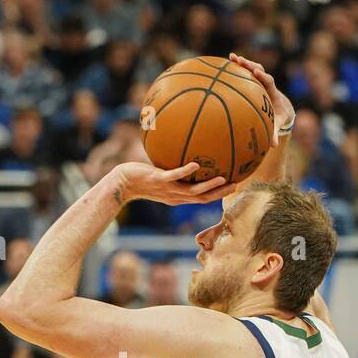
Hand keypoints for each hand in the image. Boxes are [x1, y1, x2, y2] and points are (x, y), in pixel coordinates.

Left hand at [111, 162, 234, 205]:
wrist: (122, 183)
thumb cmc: (141, 178)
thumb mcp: (161, 177)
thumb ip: (174, 172)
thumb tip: (186, 158)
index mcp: (178, 197)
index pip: (203, 199)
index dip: (218, 195)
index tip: (233, 187)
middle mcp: (175, 196)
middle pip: (203, 198)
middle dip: (219, 193)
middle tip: (235, 185)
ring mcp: (167, 189)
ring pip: (192, 191)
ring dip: (208, 186)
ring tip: (223, 178)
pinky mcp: (158, 180)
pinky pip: (174, 176)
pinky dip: (186, 171)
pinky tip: (196, 164)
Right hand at [228, 52, 294, 136]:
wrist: (281, 105)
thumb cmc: (276, 115)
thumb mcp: (276, 123)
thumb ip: (274, 132)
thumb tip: (274, 145)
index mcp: (272, 91)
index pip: (269, 81)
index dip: (263, 76)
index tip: (257, 73)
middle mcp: (266, 82)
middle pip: (259, 70)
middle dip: (250, 65)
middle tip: (241, 61)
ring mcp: (259, 78)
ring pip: (251, 67)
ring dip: (243, 62)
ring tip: (232, 57)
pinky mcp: (253, 79)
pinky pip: (245, 71)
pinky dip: (237, 66)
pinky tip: (226, 61)